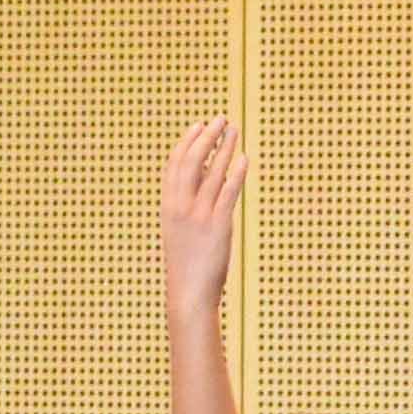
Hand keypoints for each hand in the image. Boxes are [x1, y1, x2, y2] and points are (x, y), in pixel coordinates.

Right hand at [158, 118, 243, 306]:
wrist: (189, 294)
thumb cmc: (187, 265)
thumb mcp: (180, 231)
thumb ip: (188, 207)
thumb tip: (202, 184)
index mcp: (168, 206)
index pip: (175, 165)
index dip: (187, 142)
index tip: (198, 126)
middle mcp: (181, 206)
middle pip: (193, 161)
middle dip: (207, 137)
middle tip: (220, 119)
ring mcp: (199, 216)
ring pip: (213, 172)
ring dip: (224, 148)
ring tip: (234, 131)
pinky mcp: (218, 226)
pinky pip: (228, 192)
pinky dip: (236, 173)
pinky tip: (244, 158)